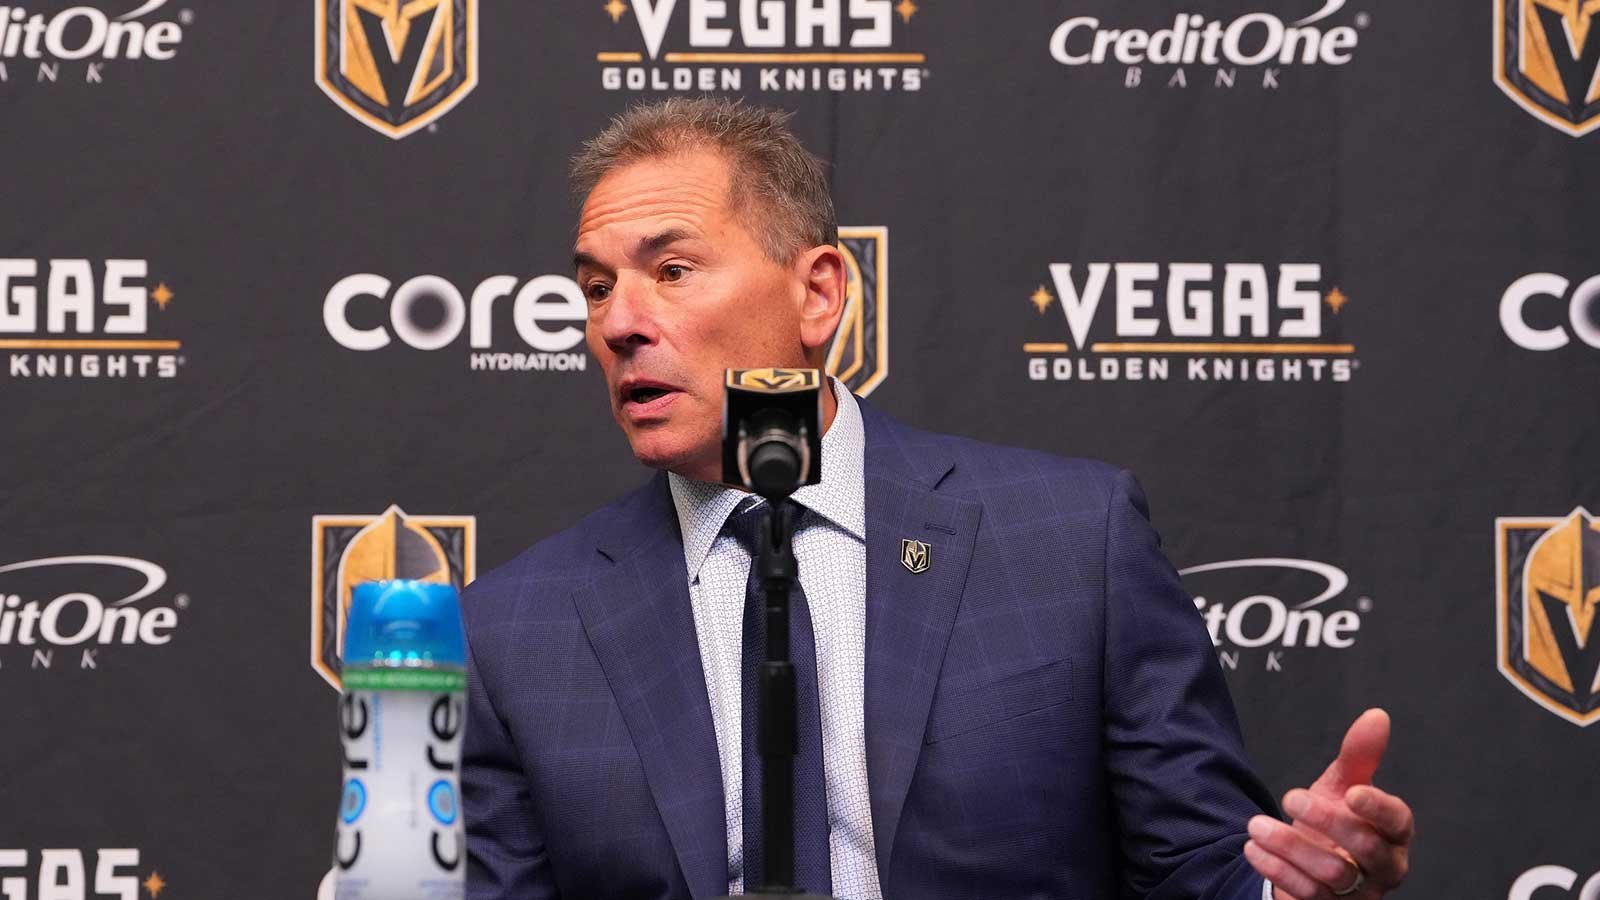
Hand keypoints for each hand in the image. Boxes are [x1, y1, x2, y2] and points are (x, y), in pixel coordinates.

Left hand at [1242, 708, 1413, 898]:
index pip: (1399, 822)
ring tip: (1256, 825)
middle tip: (1290, 797)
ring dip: (1291, 847)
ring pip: (1333, 876)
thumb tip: (1377, 716)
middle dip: (1327, 821)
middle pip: (1365, 849)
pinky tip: (1254, 848)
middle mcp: (1383, 868)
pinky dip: (1277, 870)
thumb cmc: (1334, 822)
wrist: (1305, 863)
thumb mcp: (1342, 786)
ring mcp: (1357, 894)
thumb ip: (1359, 755)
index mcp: (1393, 835)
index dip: (1379, 808)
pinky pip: (1307, 896)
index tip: (1352, 792)